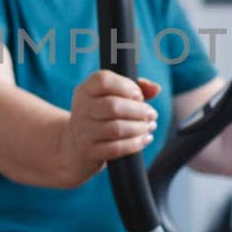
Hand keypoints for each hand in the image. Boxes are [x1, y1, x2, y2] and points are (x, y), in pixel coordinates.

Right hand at [56, 71, 160, 187]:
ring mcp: (83, 131)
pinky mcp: (89, 151)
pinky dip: (135, 144)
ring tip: (149, 126)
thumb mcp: (111, 98)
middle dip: (138, 110)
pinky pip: (116, 148)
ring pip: (116, 128)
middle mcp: (81, 108)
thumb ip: (134, 88)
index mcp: (85, 89)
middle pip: (113, 106)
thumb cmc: (100, 117)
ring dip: (139, 127)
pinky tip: (145, 139)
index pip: (104, 81)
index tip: (139, 95)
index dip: (127, 86)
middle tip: (151, 114)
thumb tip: (156, 88)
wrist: (75, 147)